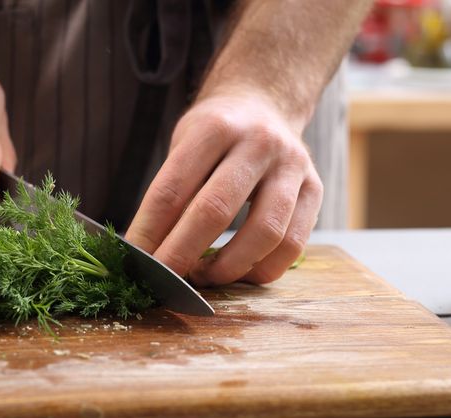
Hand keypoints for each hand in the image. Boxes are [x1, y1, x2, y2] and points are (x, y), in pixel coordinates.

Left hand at [125, 87, 322, 286]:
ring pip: (265, 233)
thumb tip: (146, 251)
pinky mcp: (315, 189)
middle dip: (182, 254)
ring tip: (202, 278)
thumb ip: (171, 192)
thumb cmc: (214, 134)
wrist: (265, 104)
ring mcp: (292, 166)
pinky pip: (292, 245)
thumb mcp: (185, 144)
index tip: (135, 259)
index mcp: (215, 128)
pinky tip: (238, 273)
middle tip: (162, 281)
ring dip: (228, 268)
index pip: (173, 188)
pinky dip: (261, 270)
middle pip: (215, 210)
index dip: (150, 230)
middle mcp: (258, 143)